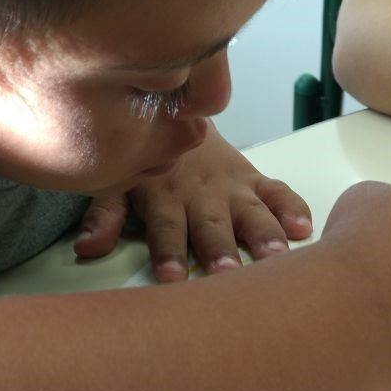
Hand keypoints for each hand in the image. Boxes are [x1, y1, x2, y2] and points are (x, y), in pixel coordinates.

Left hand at [74, 122, 312, 279]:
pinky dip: (292, 207)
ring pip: (250, 211)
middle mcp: (200, 193)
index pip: (165, 228)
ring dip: (262, 233)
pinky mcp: (254, 179)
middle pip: (211, 225)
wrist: (173, 112)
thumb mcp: (116, 182)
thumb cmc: (143, 163)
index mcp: (164, 196)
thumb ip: (104, 216)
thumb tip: (87, 248)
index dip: (167, 252)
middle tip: (228, 272)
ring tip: (276, 257)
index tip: (171, 277)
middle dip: (220, 248)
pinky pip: (278, 191)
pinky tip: (304, 227)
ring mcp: (231, 186)